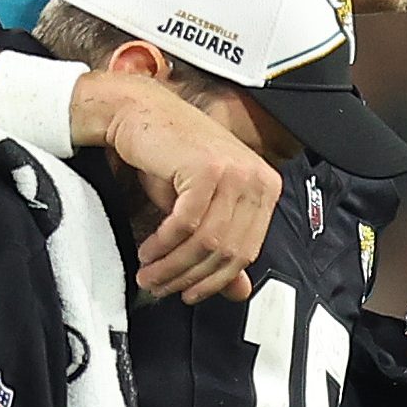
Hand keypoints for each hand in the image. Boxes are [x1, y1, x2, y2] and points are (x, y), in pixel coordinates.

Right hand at [76, 72, 281, 303]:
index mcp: (265, 187)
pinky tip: (149, 250)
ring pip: (207, 241)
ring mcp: (236, 171)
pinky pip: (187, 224)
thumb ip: (222, 244)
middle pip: (228, 250)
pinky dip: (164, 244)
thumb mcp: (201, 206)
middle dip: (189, 277)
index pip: (248, 251)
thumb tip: (239, 290)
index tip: (191, 293)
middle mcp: (257, 178)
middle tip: (160, 287)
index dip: (216, 280)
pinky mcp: (208, 169)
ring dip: (173, 265)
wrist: (142, 112)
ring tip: (150, 274)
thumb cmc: (171, 154)